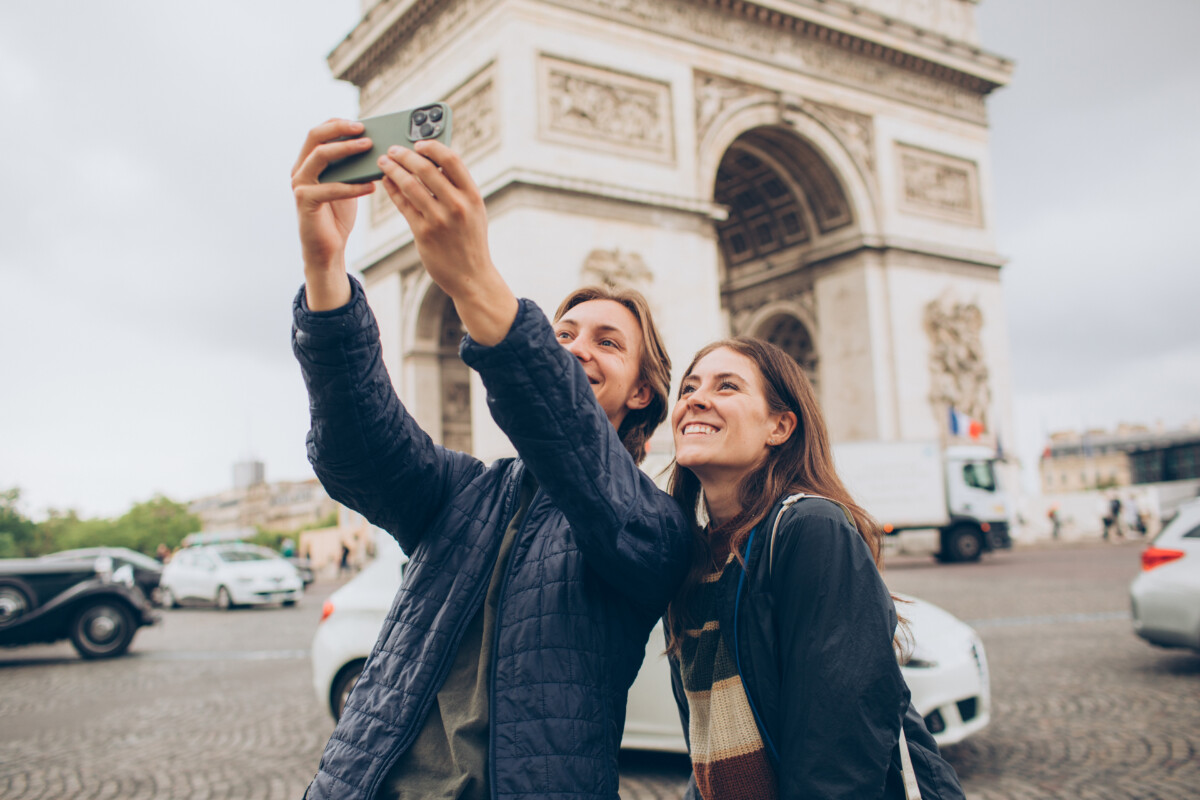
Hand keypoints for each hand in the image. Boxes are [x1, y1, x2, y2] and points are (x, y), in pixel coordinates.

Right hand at [291, 119, 376, 309]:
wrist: (327, 250)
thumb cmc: (338, 216)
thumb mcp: (347, 185)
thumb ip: (353, 167)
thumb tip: (378, 147)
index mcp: (307, 162)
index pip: (319, 132)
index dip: (338, 123)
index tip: (361, 122)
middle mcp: (299, 170)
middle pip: (315, 137)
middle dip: (340, 129)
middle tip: (364, 130)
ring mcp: (299, 185)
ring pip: (321, 157)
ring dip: (347, 150)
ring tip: (370, 150)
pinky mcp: (304, 202)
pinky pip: (330, 188)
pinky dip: (353, 186)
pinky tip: (372, 186)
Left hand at [378, 141, 516, 344]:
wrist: (471, 277)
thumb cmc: (470, 240)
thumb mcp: (474, 211)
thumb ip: (457, 188)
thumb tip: (431, 161)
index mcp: (473, 196)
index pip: (451, 160)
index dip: (432, 146)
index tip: (419, 142)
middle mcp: (457, 206)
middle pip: (426, 169)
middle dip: (405, 155)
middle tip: (393, 149)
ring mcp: (439, 220)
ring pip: (410, 185)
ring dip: (393, 170)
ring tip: (383, 162)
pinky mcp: (423, 233)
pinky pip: (403, 205)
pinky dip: (391, 190)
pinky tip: (385, 182)